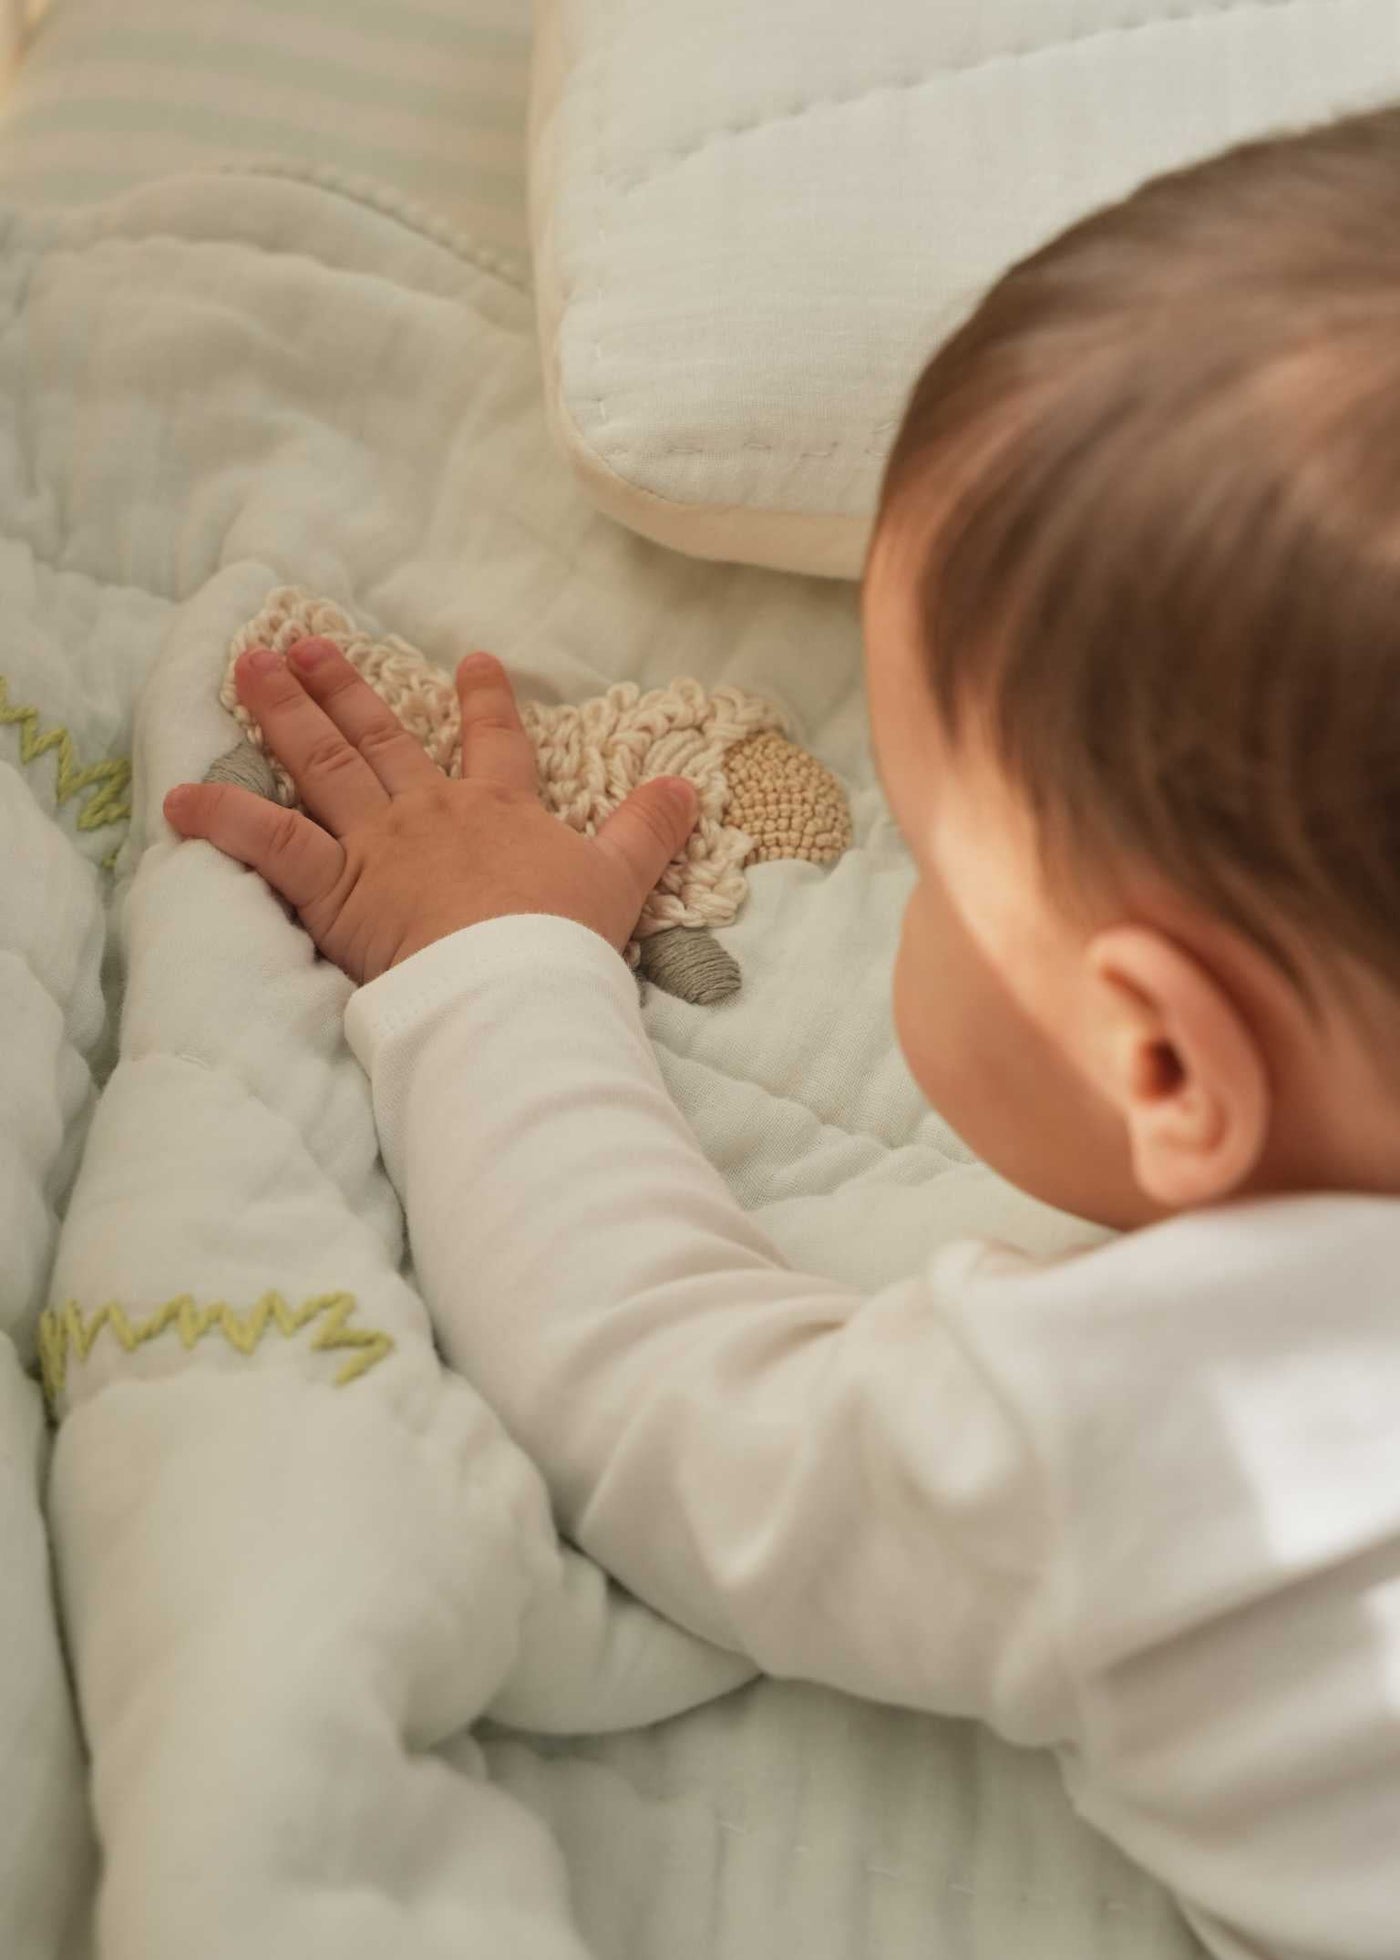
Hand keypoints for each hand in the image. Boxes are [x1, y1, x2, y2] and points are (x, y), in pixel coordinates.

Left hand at [163, 639, 698, 983]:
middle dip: (344, 687)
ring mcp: (378, 843)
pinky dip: (222, 821)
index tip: (474, 663)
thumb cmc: (565, 940)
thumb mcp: (620, 880)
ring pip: (323, 763)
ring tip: (250, 668)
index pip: (495, 742)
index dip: (486, 701)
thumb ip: (647, 829)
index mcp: (499, 810)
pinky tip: (176, 800)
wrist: (518, 986)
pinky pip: (269, 845)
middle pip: (381, 737)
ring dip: (284, 714)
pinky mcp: (335, 888)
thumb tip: (687, 786)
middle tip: (306, 644)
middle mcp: (430, 812)